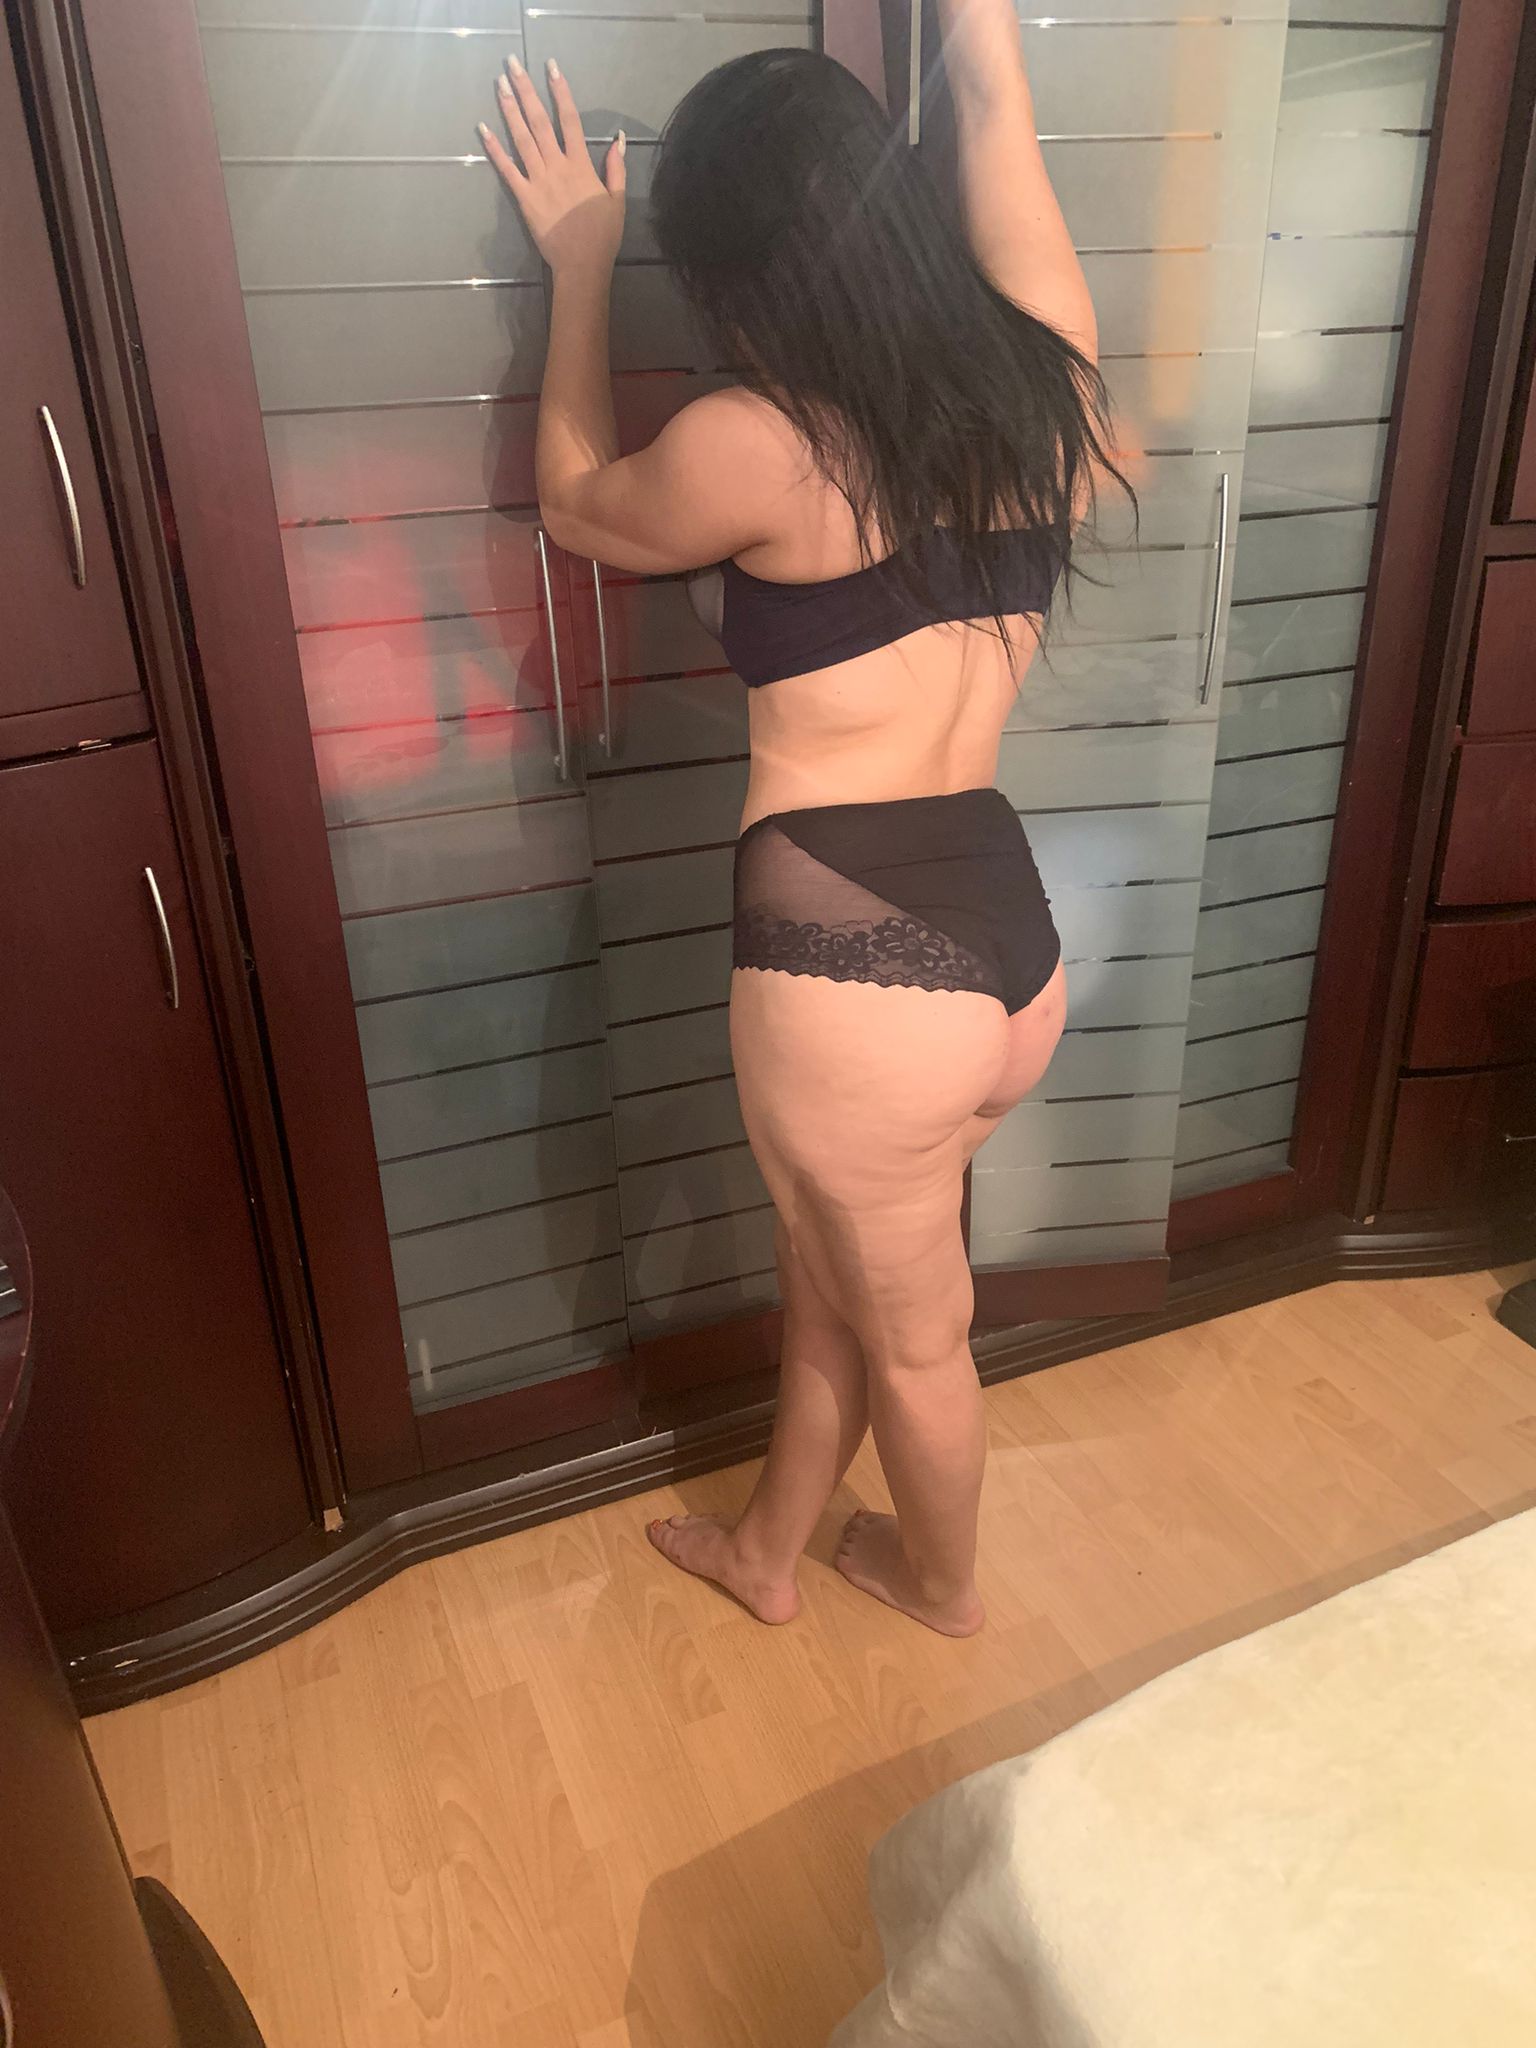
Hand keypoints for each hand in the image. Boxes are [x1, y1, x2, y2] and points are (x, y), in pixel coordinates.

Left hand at [480, 55, 625, 276]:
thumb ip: (616, 167)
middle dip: (525, 90)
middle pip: (539, 121)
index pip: (570, 120)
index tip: (551, 67)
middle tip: (512, 63)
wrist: (582, 265)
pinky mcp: (524, 198)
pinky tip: (483, 129)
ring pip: (521, 138)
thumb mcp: (617, 200)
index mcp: (580, 165)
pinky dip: (494, 149)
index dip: (560, 91)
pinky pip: (507, 170)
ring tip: (499, 83)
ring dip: (509, 109)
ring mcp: (538, 181)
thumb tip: (618, 138)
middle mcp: (557, 166)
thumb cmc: (602, 236)